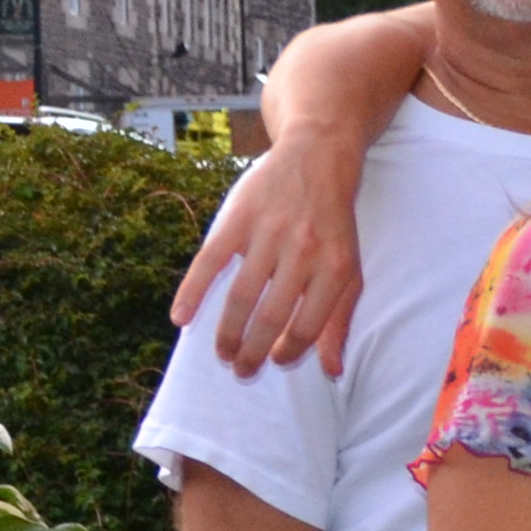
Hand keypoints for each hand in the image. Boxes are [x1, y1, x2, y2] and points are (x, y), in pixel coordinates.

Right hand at [169, 145, 370, 373]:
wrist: (316, 158)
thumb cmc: (334, 225)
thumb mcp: (349, 268)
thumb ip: (340, 319)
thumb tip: (333, 371)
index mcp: (334, 267)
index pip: (308, 325)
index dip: (288, 351)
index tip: (274, 361)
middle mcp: (303, 251)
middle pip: (271, 315)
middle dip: (253, 351)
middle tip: (241, 371)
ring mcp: (268, 233)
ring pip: (241, 296)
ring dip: (227, 332)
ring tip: (222, 355)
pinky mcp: (237, 218)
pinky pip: (209, 262)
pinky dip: (192, 292)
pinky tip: (181, 319)